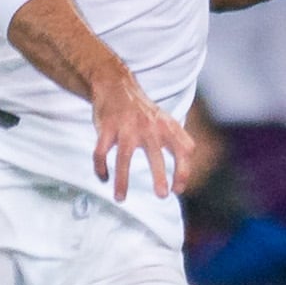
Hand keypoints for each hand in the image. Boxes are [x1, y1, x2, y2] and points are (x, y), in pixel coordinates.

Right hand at [90, 71, 193, 201]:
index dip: (183, 170)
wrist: (116, 86)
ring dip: (122, 180)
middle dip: (159, 176)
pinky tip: (103, 178)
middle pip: (155, 154)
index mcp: (167, 127)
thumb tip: (184, 177)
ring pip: (124, 157)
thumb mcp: (167, 122)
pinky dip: (100, 168)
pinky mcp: (106, 128)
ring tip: (121, 198)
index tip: (178, 189)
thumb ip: (179, 143)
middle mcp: (148, 127)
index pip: (183, 149)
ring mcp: (126, 128)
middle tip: (162, 195)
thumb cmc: (144, 112)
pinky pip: (101, 152)